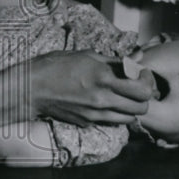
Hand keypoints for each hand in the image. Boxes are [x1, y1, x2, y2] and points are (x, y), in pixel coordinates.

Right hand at [25, 50, 155, 124]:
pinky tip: (105, 102)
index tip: (141, 73)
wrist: (31, 88)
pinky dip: (115, 113)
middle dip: (143, 96)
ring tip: (122, 95)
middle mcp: (103, 99)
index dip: (148, 81)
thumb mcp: (86, 55)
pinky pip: (112, 121)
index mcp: (104, 78)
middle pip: (142, 107)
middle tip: (135, 85)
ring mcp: (96, 115)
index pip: (143, 89)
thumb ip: (113, 61)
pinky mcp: (88, 123)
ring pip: (130, 118)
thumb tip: (134, 60)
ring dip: (131, 107)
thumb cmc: (55, 66)